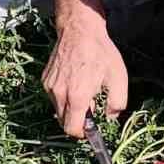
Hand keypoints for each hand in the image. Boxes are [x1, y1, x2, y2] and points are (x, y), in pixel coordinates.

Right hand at [42, 9, 127, 136]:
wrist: (79, 29)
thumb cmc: (100, 52)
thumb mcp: (118, 77)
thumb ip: (117, 103)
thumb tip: (110, 117)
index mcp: (77, 96)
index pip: (72, 129)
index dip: (82, 134)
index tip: (90, 129)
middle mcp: (59, 93)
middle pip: (64, 122)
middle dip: (77, 121)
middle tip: (91, 106)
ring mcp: (50, 86)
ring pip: (58, 109)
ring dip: (70, 108)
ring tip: (83, 90)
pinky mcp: (45, 79)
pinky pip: (53, 97)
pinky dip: (63, 96)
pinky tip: (74, 81)